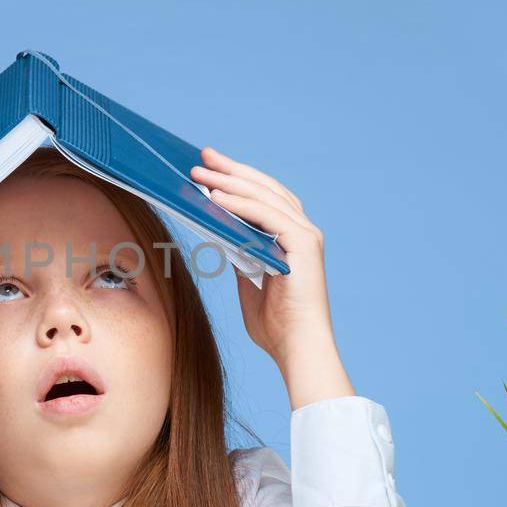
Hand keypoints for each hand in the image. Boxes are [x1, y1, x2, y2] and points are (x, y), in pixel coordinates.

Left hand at [190, 147, 352, 407]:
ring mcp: (306, 235)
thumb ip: (240, 257)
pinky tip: (217, 196)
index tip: (209, 167)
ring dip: (230, 182)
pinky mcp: (304, 244)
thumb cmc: (275, 326)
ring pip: (264, 197)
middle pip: (265, 189)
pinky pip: (267, 216)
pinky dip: (241, 204)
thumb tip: (219, 233)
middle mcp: (303, 231)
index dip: (237, 179)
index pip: (264, 197)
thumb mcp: (249, 282)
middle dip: (232, 170)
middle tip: (202, 156)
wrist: (297, 350)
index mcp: (291, 238)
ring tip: (201, 172)